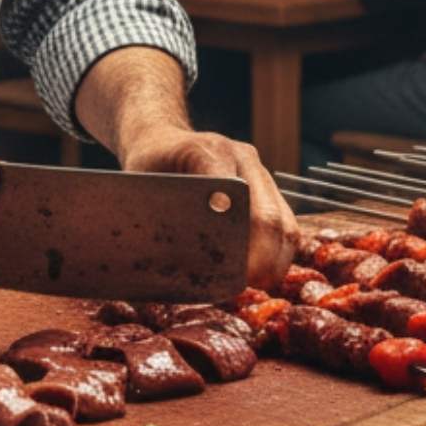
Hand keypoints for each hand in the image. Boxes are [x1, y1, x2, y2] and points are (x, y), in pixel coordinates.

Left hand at [119, 129, 298, 286]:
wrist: (160, 138)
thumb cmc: (146, 168)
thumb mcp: (139, 186)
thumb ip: (159, 215)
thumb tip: (182, 261)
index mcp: (206, 152)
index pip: (236, 198)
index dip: (244, 241)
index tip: (239, 276)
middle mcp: (240, 157)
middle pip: (270, 214)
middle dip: (265, 258)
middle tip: (249, 287)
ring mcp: (257, 170)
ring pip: (285, 220)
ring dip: (277, 258)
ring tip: (259, 284)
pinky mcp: (265, 184)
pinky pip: (286, 221)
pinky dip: (280, 251)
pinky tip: (265, 272)